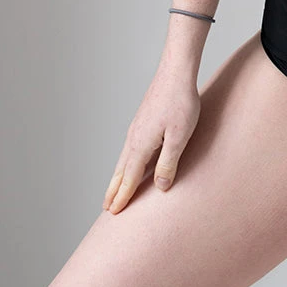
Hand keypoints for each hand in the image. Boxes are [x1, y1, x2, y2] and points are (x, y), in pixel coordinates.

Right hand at [102, 67, 200, 213]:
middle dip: (114, 190)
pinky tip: (130, 162)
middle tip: (106, 208)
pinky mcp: (142, 121)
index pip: (130, 178)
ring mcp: (136, 128)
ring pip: (123, 159)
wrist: (176, 73)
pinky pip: (129, 149)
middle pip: (120, 171)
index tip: (113, 213)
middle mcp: (134, 138)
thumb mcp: (179, 137)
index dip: (122, 197)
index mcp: (141, 145)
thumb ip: (169, 163)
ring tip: (113, 189)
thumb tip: (160, 187)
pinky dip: (125, 163)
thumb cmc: (181, 103)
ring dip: (117, 177)